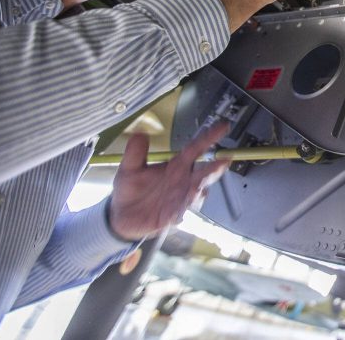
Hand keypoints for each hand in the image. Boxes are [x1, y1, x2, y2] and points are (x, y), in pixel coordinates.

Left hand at [108, 122, 230, 240]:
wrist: (122, 217)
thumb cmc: (130, 190)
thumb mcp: (129, 169)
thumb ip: (135, 152)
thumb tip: (140, 133)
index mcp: (176, 165)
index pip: (195, 149)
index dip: (209, 138)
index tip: (222, 128)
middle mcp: (183, 180)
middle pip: (204, 171)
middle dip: (215, 167)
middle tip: (223, 161)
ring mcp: (180, 197)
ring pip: (197, 191)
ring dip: (200, 189)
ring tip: (197, 187)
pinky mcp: (174, 214)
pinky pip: (182, 211)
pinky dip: (184, 208)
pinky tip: (182, 208)